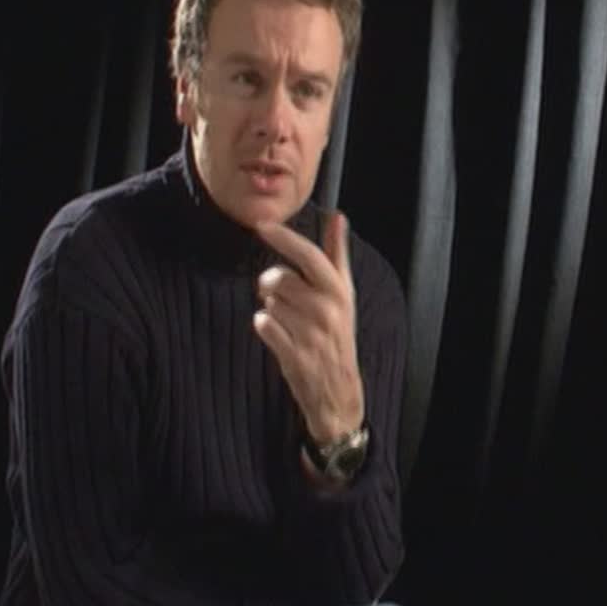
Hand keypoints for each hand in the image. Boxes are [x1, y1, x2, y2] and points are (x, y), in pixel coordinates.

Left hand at [253, 212, 363, 444]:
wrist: (338, 388)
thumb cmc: (337, 334)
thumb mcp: (344, 294)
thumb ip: (337, 254)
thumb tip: (338, 217)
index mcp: (339, 291)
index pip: (310, 255)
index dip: (284, 237)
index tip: (262, 225)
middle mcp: (327, 310)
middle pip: (279, 278)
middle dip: (271, 285)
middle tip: (280, 295)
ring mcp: (310, 333)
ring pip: (268, 302)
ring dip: (271, 308)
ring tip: (287, 320)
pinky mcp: (293, 354)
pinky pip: (262, 324)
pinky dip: (265, 326)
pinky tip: (279, 335)